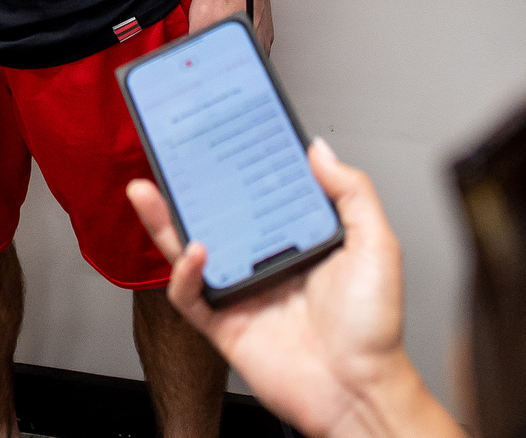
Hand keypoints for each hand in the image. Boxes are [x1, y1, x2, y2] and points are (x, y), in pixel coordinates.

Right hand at [126, 143, 445, 437]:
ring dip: (166, 221)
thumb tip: (320, 150)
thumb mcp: (376, 247)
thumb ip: (352, 193)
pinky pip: (189, 296)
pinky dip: (183, 273)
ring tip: (149, 191)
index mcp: (299, 240)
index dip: (240, 163)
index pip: (260, 192)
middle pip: (217, 214)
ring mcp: (243, 291)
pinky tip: (193, 252)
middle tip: (171, 155)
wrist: (359, 393)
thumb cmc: (374, 332)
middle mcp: (267, 262)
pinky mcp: (224, 322)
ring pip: (191, 248)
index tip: (223, 133)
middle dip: (189, 185)